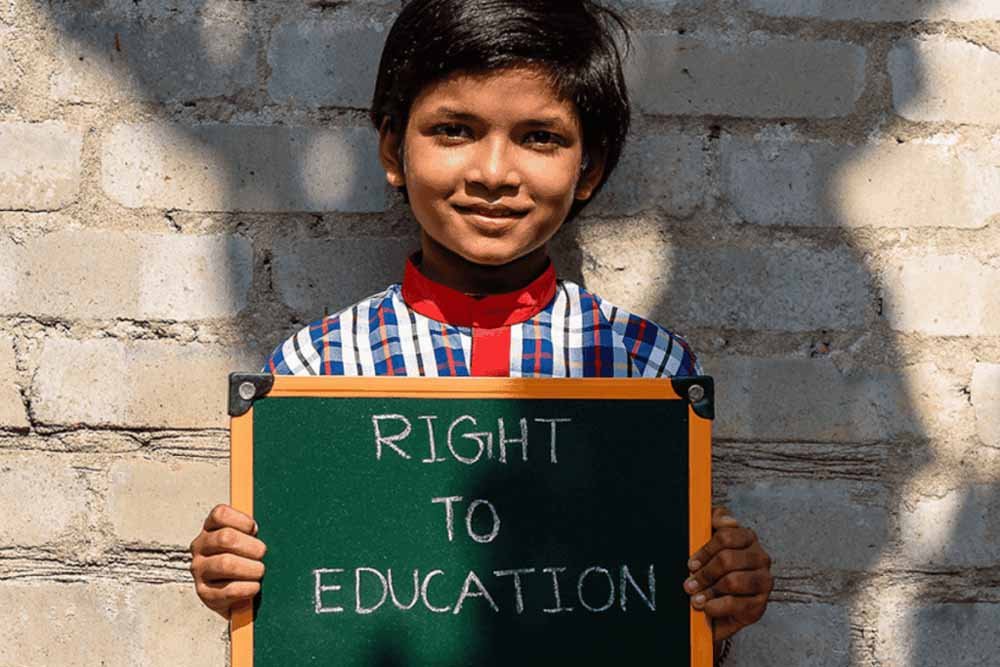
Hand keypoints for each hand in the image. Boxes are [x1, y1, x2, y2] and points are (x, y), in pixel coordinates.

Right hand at [189, 504, 266, 618]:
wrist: (233, 595)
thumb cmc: (243, 560)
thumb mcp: (246, 540)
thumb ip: (253, 531)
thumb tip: (276, 527)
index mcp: (210, 528)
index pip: (220, 514)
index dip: (242, 520)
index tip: (255, 529)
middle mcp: (200, 547)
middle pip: (225, 538)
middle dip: (252, 547)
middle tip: (262, 554)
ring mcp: (200, 570)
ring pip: (226, 563)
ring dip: (250, 568)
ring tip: (259, 572)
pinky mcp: (204, 593)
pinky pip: (228, 589)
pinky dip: (247, 588)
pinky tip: (254, 587)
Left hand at [685, 507, 772, 641]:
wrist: (724, 605)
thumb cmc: (718, 572)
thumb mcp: (712, 543)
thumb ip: (715, 522)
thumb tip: (721, 519)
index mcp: (747, 538)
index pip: (726, 536)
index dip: (704, 552)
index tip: (691, 564)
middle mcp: (760, 558)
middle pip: (727, 559)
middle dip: (704, 574)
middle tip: (690, 584)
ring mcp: (763, 581)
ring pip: (732, 581)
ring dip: (709, 591)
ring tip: (697, 598)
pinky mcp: (761, 604)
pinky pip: (736, 604)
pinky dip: (717, 607)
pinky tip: (708, 607)